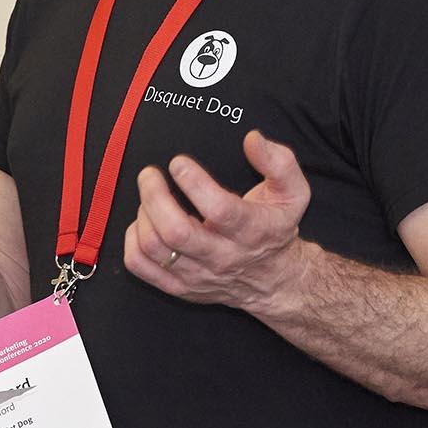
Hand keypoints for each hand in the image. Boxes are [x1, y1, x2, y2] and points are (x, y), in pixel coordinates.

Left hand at [123, 129, 312, 311]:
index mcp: (252, 231)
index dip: (194, 183)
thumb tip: (252, 139)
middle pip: (177, 232)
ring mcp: (198, 276)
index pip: (219, 210)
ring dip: (143, 214)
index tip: (179, 163)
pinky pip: (141, 267)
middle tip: (150, 174)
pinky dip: (133, 240)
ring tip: (149, 195)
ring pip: (155, 248)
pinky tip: (144, 222)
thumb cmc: (277, 227)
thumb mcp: (294, 192)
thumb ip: (278, 161)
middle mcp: (224, 257)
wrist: (273, 279)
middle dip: (155, 197)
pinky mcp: (180, 287)